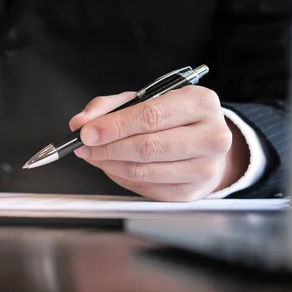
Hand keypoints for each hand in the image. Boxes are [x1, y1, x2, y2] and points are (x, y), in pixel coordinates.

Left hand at [69, 86, 248, 201]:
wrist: (206, 142)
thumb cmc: (174, 117)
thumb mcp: (146, 99)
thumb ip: (110, 107)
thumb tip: (80, 123)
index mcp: (200, 103)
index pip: (151, 116)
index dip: (114, 126)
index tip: (86, 132)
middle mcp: (211, 136)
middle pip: (147, 147)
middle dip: (107, 148)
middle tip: (84, 146)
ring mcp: (205, 168)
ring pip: (144, 171)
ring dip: (109, 165)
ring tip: (94, 155)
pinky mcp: (193, 192)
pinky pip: (146, 188)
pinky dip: (121, 178)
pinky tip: (112, 166)